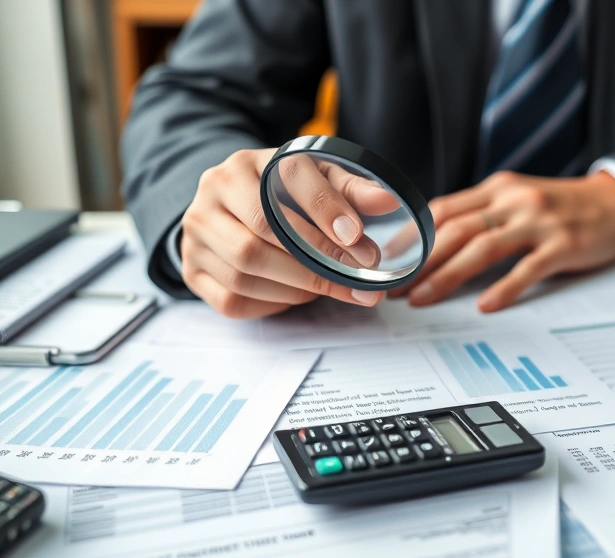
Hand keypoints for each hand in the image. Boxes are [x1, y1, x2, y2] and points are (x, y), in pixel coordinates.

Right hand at [180, 148, 396, 318]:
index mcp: (246, 163)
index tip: (359, 238)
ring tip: (328, 286)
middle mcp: (212, 194)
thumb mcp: (317, 179)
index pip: (288, 182)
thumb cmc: (281, 194)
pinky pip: (232, 300)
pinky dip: (271, 304)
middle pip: (264, 236)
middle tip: (357, 280)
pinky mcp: (192, 270)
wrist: (230, 207)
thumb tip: (389, 201)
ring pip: (246, 272)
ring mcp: (195, 234)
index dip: (327, 212)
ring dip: (297, 288)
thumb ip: (352, 189)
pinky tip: (295, 295)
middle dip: (317, 263)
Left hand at [390, 171, 614, 311]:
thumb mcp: (518, 199)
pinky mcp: (564, 244)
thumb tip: (436, 242)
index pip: (443, 209)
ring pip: (483, 247)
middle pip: (456, 229)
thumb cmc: (561, 207)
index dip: (412, 235)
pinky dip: (505, 288)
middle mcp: (514, 200)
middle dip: (421, 260)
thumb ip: (483, 214)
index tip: (389, 260)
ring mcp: (539, 221)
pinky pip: (528, 268)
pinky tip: (486, 306)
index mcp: (498, 189)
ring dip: (448, 275)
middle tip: (396, 288)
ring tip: (424, 298)